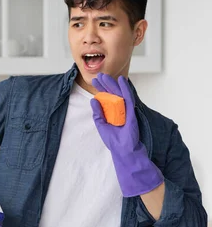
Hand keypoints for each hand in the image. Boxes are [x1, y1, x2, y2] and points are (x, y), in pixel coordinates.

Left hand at [90, 73, 162, 196]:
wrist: (124, 151)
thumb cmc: (114, 141)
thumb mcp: (102, 126)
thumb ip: (98, 113)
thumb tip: (93, 100)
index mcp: (113, 112)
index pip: (107, 98)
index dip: (101, 89)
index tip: (94, 81)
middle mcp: (120, 110)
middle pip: (112, 94)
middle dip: (105, 84)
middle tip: (98, 76)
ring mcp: (126, 110)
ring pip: (120, 93)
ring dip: (113, 84)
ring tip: (105, 76)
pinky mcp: (132, 112)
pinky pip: (129, 98)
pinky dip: (125, 89)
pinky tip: (121, 81)